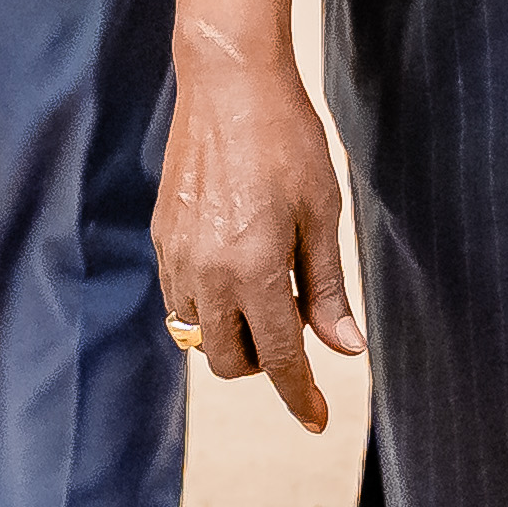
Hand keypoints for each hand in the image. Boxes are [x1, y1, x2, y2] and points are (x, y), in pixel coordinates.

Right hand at [156, 0, 360, 428]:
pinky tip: (235, 270)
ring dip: (231, 335)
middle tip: (296, 329)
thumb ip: (328, 287)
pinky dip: (205, 305)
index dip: (299, 394)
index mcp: (255, 271)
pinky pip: (177, 299)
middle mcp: (207, 274)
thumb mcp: (324, 214)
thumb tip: (346, 350)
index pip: (278, 357)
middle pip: (229, 360)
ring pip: (196, 335)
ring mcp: (176, 257)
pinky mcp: (161, 238)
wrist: (228, 85)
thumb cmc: (289, 143)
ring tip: (266, 295)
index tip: (316, 421)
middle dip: (263, 362)